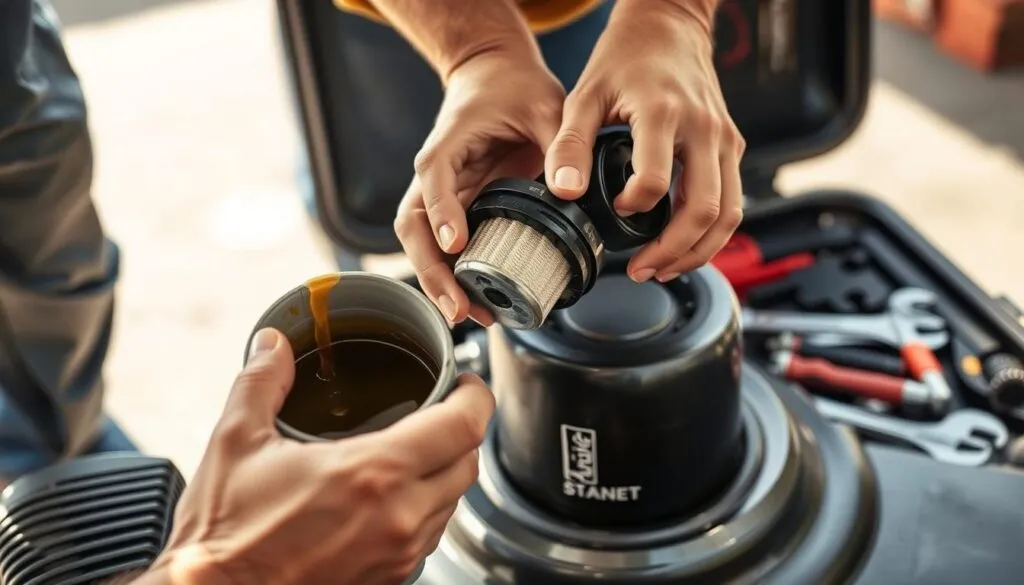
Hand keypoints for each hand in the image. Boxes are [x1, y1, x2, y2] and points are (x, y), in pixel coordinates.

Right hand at [144, 328, 494, 584]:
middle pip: (469, 464)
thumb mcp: (236, 441)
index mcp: (372, 474)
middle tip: (442, 410)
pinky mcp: (388, 579)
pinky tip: (392, 497)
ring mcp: (397, 555)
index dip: (476, 396)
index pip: (465, 426)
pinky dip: (426, 510)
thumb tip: (274, 345)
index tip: (466, 382)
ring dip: (445, 472)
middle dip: (463, 431)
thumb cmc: (223, 534)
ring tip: (416, 451)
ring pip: (453, 503)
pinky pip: (430, 536)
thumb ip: (263, 381)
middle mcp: (397, 517)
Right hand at [395, 47, 565, 325]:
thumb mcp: (545, 106)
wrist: (494, 73)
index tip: (456, 245)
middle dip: (431, 269)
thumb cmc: (513, 86)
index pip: (434, 181)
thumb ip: (558, 143)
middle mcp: (435, 174)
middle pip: (413, 226)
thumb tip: (569, 187)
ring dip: (437, 280)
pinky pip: (442, 246)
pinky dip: (453, 275)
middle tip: (458, 306)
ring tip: (467, 314)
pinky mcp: (454, 207)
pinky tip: (476, 301)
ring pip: (421, 243)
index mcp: (449, 145)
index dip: (443, 214)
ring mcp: (441, 194)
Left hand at [544, 0, 744, 282]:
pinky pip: (734, 202)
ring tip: (664, 268)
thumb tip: (564, 190)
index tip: (614, 212)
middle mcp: (705, 129)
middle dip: (673, 251)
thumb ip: (569, 144)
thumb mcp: (585, 95)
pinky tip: (684, 246)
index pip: (656, 182)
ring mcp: (725, 139)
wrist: (668, 26)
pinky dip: (713, 232)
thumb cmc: (625, 59)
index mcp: (664, 114)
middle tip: (642, 270)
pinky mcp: (732, 146)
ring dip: (699, 251)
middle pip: (704, 210)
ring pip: (730, 214)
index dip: (633, 208)